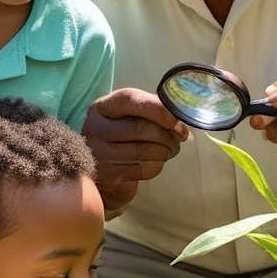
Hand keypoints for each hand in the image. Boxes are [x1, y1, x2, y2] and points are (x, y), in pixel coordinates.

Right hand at [82, 88, 187, 213]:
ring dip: (166, 151)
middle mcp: (96, 128)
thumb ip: (151, 110)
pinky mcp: (109, 176)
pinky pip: (145, 169)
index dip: (158, 109)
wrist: (101, 171)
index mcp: (102, 107)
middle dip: (168, 135)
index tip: (177, 120)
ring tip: (168, 150)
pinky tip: (154, 162)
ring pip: (146, 151)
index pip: (131, 100)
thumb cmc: (122, 138)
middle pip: (141, 128)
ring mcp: (100, 154)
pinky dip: (157, 166)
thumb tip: (180, 118)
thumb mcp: (129, 117)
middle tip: (179, 138)